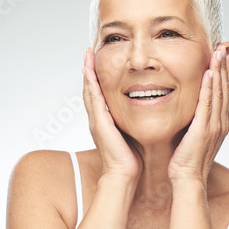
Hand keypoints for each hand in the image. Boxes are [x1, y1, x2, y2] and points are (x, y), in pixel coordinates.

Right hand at [82, 48, 142, 180]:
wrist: (122, 174)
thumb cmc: (128, 159)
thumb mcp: (130, 134)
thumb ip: (131, 123)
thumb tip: (140, 113)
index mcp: (104, 121)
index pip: (99, 94)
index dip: (97, 79)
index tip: (97, 63)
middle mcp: (97, 118)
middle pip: (90, 89)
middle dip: (89, 70)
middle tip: (89, 53)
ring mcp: (96, 119)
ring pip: (89, 90)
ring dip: (87, 72)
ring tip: (87, 56)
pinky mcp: (99, 122)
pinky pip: (93, 98)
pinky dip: (90, 83)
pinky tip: (89, 71)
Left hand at [168, 44, 228, 184]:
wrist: (187, 179)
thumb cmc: (187, 160)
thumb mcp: (194, 136)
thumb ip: (196, 120)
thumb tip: (191, 108)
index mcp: (220, 124)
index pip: (226, 94)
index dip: (228, 75)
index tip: (227, 58)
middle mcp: (221, 123)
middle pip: (227, 89)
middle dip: (227, 67)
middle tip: (226, 48)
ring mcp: (215, 126)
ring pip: (220, 93)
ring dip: (220, 71)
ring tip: (219, 53)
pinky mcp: (204, 129)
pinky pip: (207, 104)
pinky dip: (210, 87)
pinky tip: (209, 73)